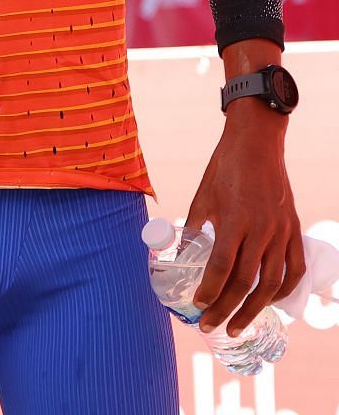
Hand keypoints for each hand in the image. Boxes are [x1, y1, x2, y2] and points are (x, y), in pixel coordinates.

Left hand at [185, 101, 304, 334]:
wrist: (257, 145)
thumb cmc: (224, 168)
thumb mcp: (203, 196)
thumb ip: (194, 227)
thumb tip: (178, 254)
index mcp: (235, 221)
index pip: (222, 267)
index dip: (209, 290)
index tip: (196, 305)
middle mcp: (262, 231)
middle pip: (245, 282)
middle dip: (226, 308)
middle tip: (210, 326)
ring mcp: (281, 232)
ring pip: (271, 282)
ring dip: (254, 309)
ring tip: (237, 326)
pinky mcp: (293, 230)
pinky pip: (293, 268)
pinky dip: (284, 290)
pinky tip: (270, 303)